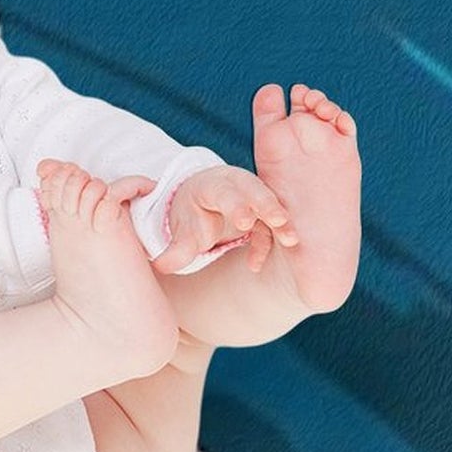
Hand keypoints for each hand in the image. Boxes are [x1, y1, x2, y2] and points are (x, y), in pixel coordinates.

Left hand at [153, 165, 297, 275]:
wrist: (202, 202)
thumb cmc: (192, 214)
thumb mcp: (183, 229)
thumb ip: (175, 249)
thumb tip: (160, 267)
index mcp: (212, 185)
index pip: (225, 192)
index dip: (236, 204)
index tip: (244, 222)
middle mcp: (236, 186)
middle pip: (255, 191)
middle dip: (267, 205)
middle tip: (278, 221)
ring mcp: (253, 196)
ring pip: (271, 205)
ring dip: (281, 222)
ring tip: (291, 240)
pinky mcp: (264, 211)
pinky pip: (270, 226)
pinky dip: (269, 242)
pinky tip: (254, 265)